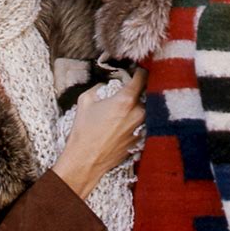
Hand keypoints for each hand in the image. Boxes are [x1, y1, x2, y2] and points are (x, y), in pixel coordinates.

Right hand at [52, 68, 145, 198]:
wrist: (86, 161)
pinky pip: (142, 125)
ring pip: (145, 110)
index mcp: (126, 100)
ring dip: (138, 106)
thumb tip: (104, 86)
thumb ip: (98, 88)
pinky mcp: (140, 141)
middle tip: (126, 90)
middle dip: (137, 91)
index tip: (137, 69)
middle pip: (145, 94)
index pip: (142, 78)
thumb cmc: (84, 131)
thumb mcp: (85, 101)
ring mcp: (142, 128)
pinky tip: (123, 124)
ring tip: (124, 108)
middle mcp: (138, 113)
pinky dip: (136, 121)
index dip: (140, 71)